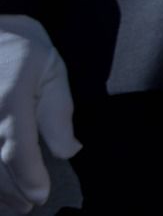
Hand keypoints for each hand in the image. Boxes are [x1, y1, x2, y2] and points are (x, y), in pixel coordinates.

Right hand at [0, 16, 80, 212]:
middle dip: (10, 191)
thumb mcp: (49, 68)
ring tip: (11, 204)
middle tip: (28, 205)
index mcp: (8, 98)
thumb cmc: (18, 46)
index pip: (15, 150)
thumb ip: (57, 112)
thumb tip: (69, 151)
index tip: (40, 195)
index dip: (28, 178)